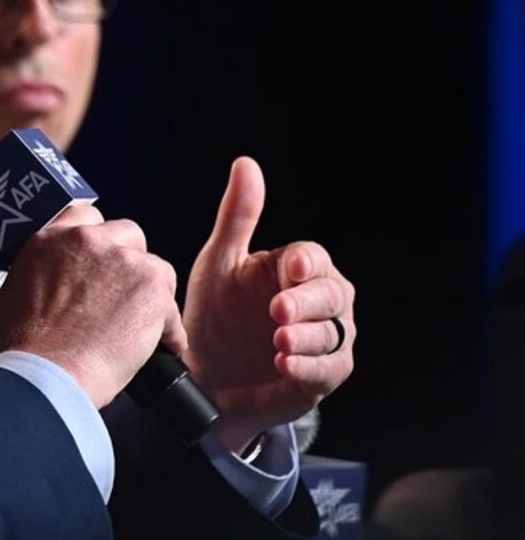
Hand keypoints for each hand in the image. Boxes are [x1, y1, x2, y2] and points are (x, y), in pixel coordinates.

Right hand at [0, 203, 185, 408]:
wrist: (46, 374)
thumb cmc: (24, 348)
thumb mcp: (14, 293)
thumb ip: (41, 274)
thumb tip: (54, 286)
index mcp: (48, 240)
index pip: (85, 215)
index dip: (99, 239)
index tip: (101, 258)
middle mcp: (85, 240)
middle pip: (126, 234)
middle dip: (127, 262)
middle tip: (120, 295)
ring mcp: (121, 259)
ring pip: (153, 267)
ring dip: (148, 293)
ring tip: (139, 326)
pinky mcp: (150, 285)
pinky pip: (170, 304)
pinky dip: (168, 328)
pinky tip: (161, 348)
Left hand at [183, 158, 355, 452]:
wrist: (204, 372)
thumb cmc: (215, 313)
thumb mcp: (219, 262)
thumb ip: (237, 217)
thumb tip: (246, 163)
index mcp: (296, 269)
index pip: (315, 258)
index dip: (307, 262)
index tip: (291, 267)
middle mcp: (319, 302)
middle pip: (333, 294)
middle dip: (307, 302)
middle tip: (277, 310)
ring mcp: (324, 340)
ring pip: (334, 333)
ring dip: (308, 337)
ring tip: (277, 341)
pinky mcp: (321, 376)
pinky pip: (327, 370)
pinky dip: (308, 367)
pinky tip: (285, 364)